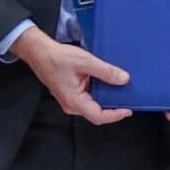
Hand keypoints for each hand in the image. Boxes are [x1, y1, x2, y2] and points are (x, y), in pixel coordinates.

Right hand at [15, 27, 133, 124]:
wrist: (40, 52)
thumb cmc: (57, 58)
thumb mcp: (85, 61)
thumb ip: (105, 71)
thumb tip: (124, 79)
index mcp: (74, 101)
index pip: (98, 116)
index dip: (115, 115)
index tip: (128, 109)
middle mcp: (72, 104)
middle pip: (98, 112)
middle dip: (114, 106)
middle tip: (129, 97)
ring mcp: (72, 100)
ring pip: (95, 104)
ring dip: (108, 98)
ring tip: (122, 89)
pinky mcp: (73, 94)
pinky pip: (90, 97)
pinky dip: (101, 92)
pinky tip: (110, 83)